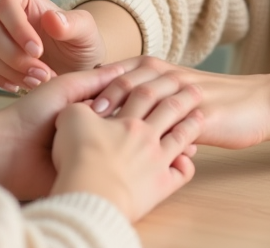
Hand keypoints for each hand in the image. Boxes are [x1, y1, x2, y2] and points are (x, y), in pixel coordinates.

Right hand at [0, 0, 104, 90]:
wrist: (71, 63)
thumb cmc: (77, 42)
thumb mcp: (85, 31)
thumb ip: (72, 23)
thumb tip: (51, 18)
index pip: (6, 3)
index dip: (18, 29)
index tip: (38, 51)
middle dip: (15, 57)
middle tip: (42, 74)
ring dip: (8, 70)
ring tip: (36, 81)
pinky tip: (19, 85)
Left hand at [0, 63, 128, 199]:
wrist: (9, 150)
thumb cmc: (31, 115)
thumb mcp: (66, 87)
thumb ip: (97, 79)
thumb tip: (127, 70)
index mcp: (88, 108)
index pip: (122, 98)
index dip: (133, 93)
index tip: (143, 86)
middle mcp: (93, 129)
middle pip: (126, 120)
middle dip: (131, 114)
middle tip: (134, 110)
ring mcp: (93, 153)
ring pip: (123, 142)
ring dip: (124, 135)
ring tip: (120, 128)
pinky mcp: (90, 174)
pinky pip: (113, 165)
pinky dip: (117, 158)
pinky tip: (118, 148)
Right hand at [50, 83, 203, 221]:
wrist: (90, 193)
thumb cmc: (78, 156)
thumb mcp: (69, 119)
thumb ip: (79, 106)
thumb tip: (86, 103)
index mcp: (126, 119)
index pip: (145, 94)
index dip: (157, 83)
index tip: (170, 76)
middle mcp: (146, 136)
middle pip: (169, 110)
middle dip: (183, 97)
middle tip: (196, 89)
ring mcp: (157, 160)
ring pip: (181, 137)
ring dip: (192, 125)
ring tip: (200, 115)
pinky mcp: (160, 186)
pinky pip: (181, 173)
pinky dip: (186, 165)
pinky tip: (187, 160)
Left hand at [92, 56, 269, 149]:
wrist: (256, 103)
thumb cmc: (212, 101)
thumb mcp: (174, 92)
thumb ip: (143, 97)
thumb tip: (104, 112)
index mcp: (156, 68)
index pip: (114, 73)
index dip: (90, 88)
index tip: (67, 105)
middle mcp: (167, 74)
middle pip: (124, 81)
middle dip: (99, 98)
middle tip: (75, 118)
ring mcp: (184, 90)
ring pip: (145, 95)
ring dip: (121, 111)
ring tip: (100, 130)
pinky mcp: (201, 109)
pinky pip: (173, 118)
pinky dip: (154, 130)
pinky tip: (140, 146)